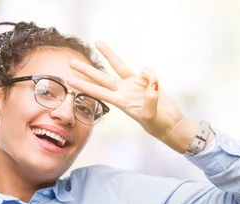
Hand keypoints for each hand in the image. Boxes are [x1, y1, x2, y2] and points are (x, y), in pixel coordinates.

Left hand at [68, 41, 184, 141]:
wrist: (169, 122)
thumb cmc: (157, 124)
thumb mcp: (151, 116)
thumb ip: (150, 100)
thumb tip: (152, 85)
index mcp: (121, 102)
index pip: (99, 92)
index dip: (85, 86)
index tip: (70, 82)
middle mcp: (124, 91)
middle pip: (102, 77)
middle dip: (87, 70)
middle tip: (71, 62)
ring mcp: (133, 84)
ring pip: (118, 66)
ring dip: (108, 54)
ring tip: (97, 42)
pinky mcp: (145, 80)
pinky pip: (146, 71)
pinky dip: (152, 75)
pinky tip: (157, 86)